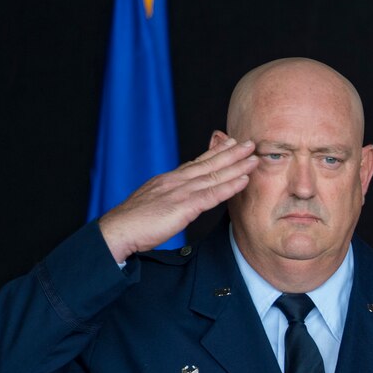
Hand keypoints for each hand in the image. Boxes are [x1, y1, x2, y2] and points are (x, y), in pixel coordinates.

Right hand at [96, 136, 257, 263]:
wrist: (118, 229)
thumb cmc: (134, 222)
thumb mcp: (153, 202)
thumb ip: (168, 197)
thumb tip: (179, 200)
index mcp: (168, 180)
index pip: (196, 162)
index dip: (214, 152)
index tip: (229, 143)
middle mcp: (176, 180)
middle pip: (208, 163)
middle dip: (230, 152)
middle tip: (249, 143)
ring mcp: (181, 191)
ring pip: (214, 175)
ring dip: (237, 165)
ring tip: (254, 156)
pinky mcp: (184, 206)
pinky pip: (213, 194)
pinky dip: (230, 186)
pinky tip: (244, 180)